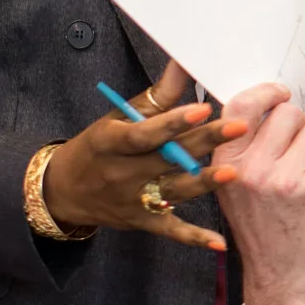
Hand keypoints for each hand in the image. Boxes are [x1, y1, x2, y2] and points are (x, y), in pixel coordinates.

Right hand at [39, 61, 245, 250]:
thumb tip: (185, 62)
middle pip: (168, 157)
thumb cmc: (101, 145)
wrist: (65, 190)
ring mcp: (133, 200)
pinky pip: (171, 230)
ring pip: (174, 190)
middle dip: (204, 142)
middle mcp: (123, 172)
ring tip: (234, 172)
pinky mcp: (142, 221)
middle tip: (239, 126)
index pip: (145, 133)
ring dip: (204, 183)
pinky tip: (219, 242)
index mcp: (112, 141)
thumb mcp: (120, 117)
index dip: (172, 122)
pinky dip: (194, 238)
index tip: (203, 108)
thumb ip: (158, 95)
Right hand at [216, 85, 304, 304]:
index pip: (241, 106)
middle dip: (298, 126)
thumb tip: (271, 102)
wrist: (283, 277)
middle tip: (296, 150)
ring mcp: (286, 179)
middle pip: (287, 113)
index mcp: (227, 165)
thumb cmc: (262, 229)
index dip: (266, 93)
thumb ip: (246, 149)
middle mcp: (253, 170)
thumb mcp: (235, 188)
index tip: (280, 93)